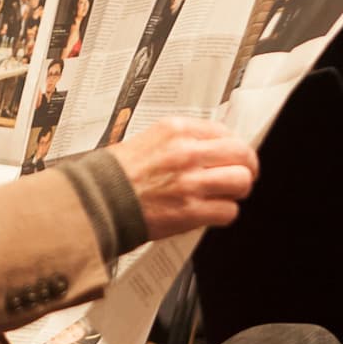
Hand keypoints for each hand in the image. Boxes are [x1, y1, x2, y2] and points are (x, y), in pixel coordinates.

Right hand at [106, 117, 256, 239]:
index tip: (232, 155)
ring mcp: (190, 182)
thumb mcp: (147, 140)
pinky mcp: (190, 211)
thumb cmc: (114, 174)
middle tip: (243, 175)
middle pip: (241, 154)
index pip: (224, 131)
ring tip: (227, 195)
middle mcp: (186, 152)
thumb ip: (180, 141)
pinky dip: (224, 213)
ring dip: (237, 191)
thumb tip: (210, 148)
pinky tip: (211, 212)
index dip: (233, 146)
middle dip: (246, 167)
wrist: (96, 201)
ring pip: (241, 182)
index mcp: (174, 130)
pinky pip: (228, 211)